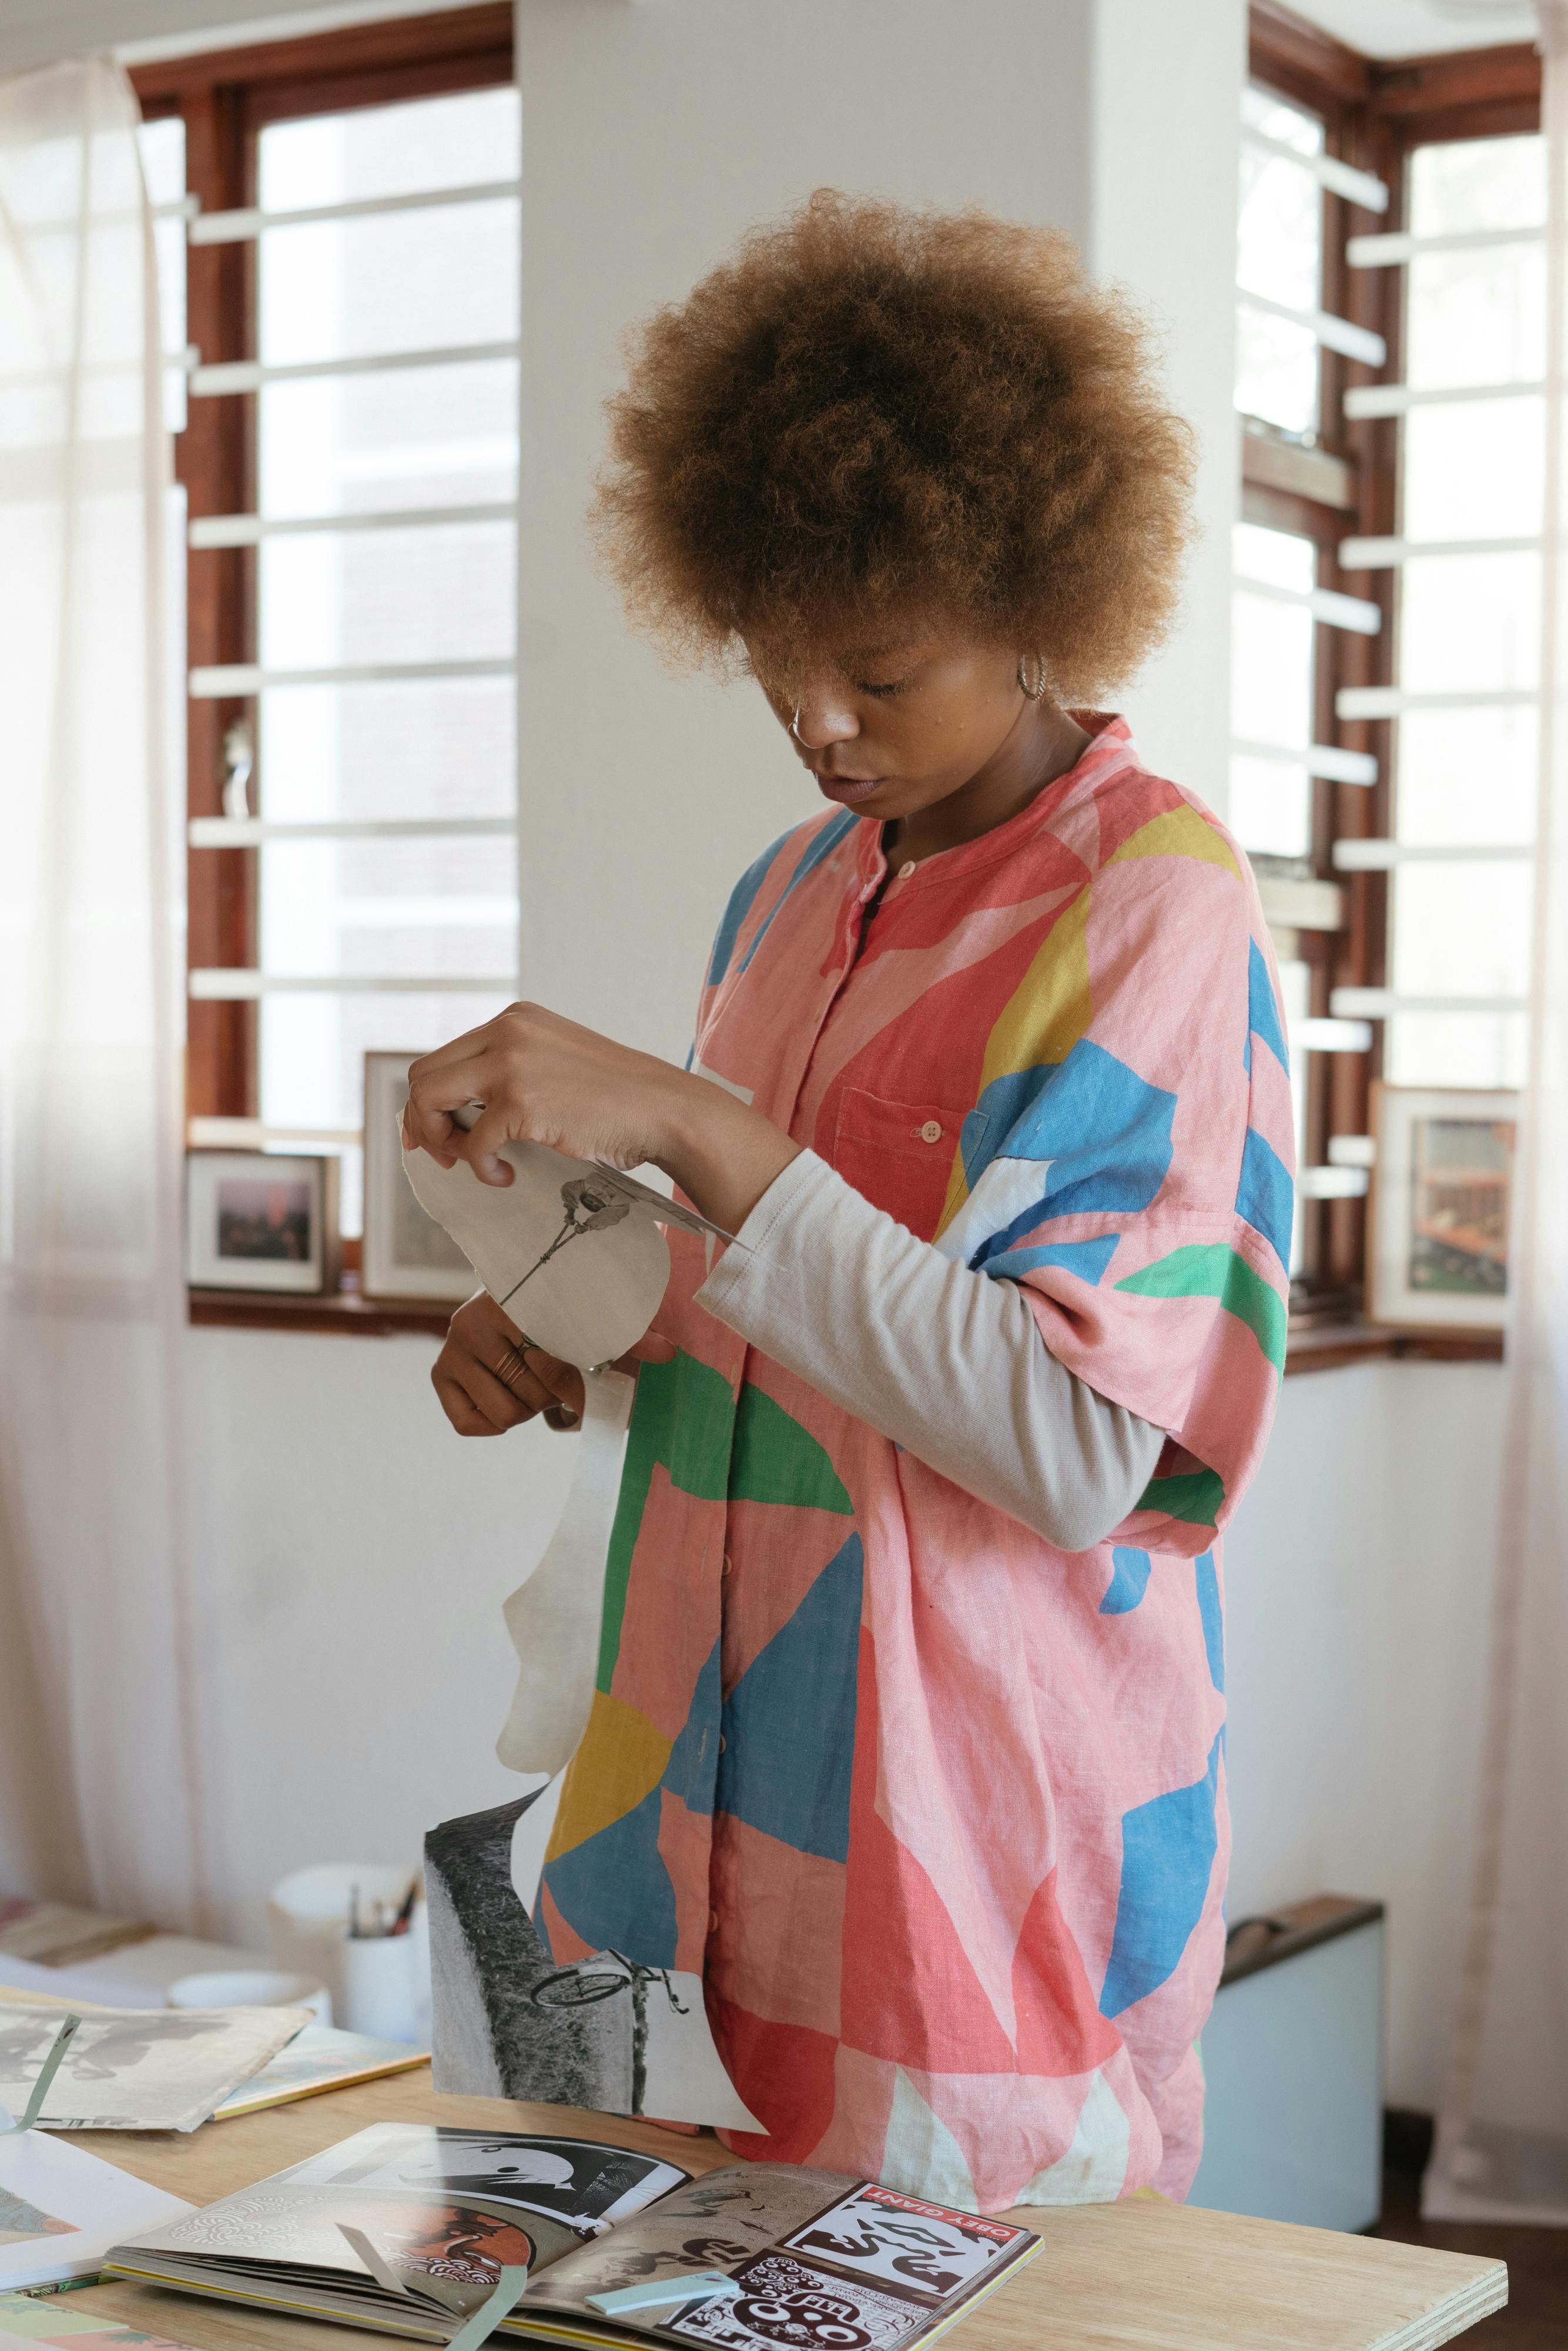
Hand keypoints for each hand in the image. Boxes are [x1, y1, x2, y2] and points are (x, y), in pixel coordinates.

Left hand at [402, 1001, 801, 1235]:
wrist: (667, 1111)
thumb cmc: (618, 1100)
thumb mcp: (557, 1064)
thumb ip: (512, 1071)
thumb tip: (460, 1110)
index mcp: (515, 1020)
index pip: (443, 1056)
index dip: (430, 1101)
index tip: (441, 1133)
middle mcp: (507, 1032)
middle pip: (423, 1076)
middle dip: (423, 1122)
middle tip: (445, 1155)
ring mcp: (511, 1064)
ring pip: (430, 1100)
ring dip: (441, 1140)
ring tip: (474, 1162)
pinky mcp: (521, 1102)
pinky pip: (472, 1142)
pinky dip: (481, 1167)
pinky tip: (505, 1176)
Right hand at [431, 1290, 673, 1437]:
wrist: (514, 1292)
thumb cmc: (558, 1310)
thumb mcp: (591, 1321)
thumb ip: (628, 1337)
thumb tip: (669, 1353)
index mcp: (510, 1303)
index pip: (550, 1364)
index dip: (579, 1387)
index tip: (596, 1391)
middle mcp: (470, 1323)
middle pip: (529, 1395)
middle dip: (551, 1394)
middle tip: (554, 1375)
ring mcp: (452, 1349)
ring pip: (505, 1413)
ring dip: (527, 1406)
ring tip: (533, 1381)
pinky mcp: (441, 1374)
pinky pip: (469, 1423)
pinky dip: (493, 1422)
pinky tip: (507, 1397)